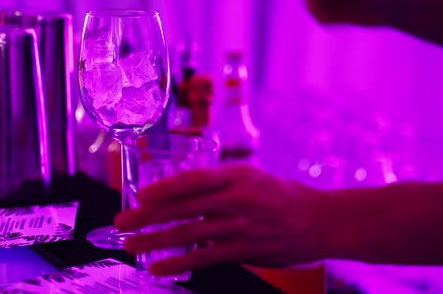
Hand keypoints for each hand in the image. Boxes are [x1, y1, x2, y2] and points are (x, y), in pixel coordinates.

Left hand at [114, 164, 328, 275]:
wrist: (321, 220)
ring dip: (155, 241)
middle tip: (121, 222)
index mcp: (237, 176)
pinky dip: (178, 263)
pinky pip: (205, 258)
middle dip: (147, 216)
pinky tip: (159, 267)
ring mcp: (240, 227)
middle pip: (183, 208)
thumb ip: (220, 182)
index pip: (193, 180)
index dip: (164, 188)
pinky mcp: (245, 251)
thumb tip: (183, 189)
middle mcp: (236, 199)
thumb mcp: (254, 176)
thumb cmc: (283, 195)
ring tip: (130, 245)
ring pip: (189, 234)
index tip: (140, 195)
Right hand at [306, 0, 399, 25]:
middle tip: (318, 10)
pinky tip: (337, 26)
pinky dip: (324, 22)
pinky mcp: (338, 14)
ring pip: (313, 6)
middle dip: (310, 0)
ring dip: (316, 12)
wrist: (394, 10)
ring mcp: (336, 0)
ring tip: (326, 18)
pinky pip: (322, 19)